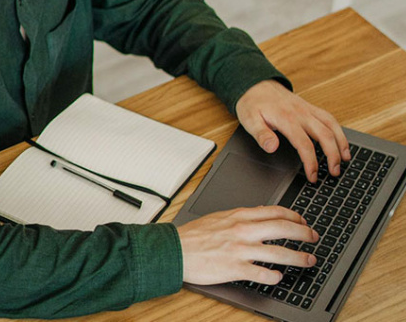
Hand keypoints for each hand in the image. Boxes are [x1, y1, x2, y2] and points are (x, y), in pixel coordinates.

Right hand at [177, 206, 318, 284]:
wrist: (175, 249)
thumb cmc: (192, 235)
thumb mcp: (218, 217)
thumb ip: (239, 217)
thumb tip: (258, 215)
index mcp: (238, 216)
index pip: (274, 211)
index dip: (294, 216)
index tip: (303, 221)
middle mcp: (242, 230)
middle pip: (282, 228)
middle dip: (303, 233)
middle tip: (313, 237)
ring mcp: (240, 249)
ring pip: (278, 252)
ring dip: (298, 257)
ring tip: (309, 260)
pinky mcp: (235, 268)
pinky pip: (262, 273)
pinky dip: (275, 276)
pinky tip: (279, 277)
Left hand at [235, 80, 349, 182]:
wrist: (256, 84)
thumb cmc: (252, 103)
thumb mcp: (249, 120)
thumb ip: (261, 134)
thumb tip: (272, 147)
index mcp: (286, 119)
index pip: (304, 144)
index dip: (311, 162)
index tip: (313, 176)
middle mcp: (301, 113)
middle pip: (325, 135)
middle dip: (333, 155)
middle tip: (334, 172)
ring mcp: (307, 109)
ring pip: (332, 125)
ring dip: (342, 142)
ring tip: (346, 159)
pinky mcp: (310, 107)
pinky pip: (329, 118)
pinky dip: (339, 130)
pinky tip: (341, 141)